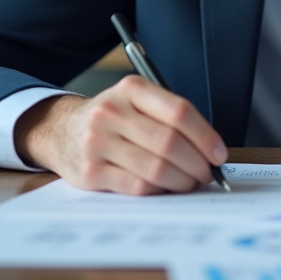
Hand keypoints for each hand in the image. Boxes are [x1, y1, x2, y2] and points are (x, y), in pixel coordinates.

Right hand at [14, 75, 227, 195]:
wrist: (62, 129)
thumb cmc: (114, 118)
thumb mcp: (137, 101)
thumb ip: (170, 117)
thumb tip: (210, 151)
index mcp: (131, 89)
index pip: (179, 112)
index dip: (205, 136)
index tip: (219, 154)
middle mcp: (112, 112)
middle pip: (169, 142)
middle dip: (197, 164)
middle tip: (207, 174)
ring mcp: (98, 142)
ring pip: (156, 168)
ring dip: (182, 181)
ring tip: (189, 183)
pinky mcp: (90, 171)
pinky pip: (137, 186)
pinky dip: (159, 191)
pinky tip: (165, 189)